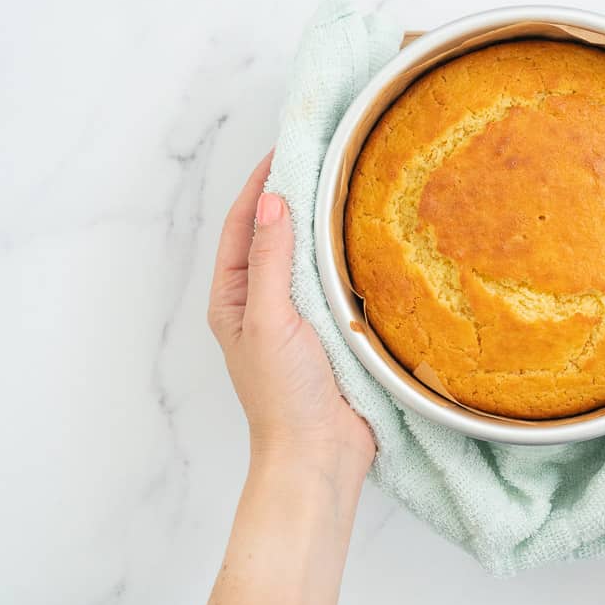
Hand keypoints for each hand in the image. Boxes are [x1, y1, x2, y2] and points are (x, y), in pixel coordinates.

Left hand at [208, 151, 374, 466]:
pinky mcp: (333, 331)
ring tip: (347, 187)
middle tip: (322, 158)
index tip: (285, 148)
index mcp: (235, 298)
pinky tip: (369, 240)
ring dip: (322, 224)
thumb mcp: (270, 320)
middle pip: (275, 236)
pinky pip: (338, 282)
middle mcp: (264, 302)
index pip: (243, 225)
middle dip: (293, 196)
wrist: (319, 456)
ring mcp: (299, 317)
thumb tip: (273, 200)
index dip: (260, 184)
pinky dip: (348, 256)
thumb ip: (272, 261)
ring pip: (308, 257)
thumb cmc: (284, 395)